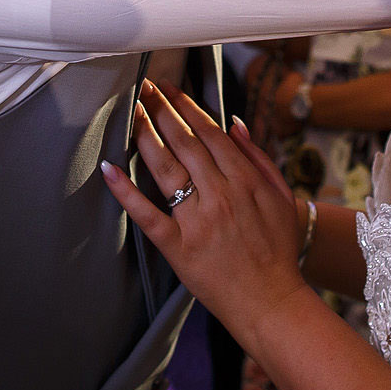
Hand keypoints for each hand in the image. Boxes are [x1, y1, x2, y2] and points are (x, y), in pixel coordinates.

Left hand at [101, 79, 311, 343]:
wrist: (271, 301)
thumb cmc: (278, 250)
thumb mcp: (281, 197)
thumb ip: (258, 158)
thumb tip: (234, 123)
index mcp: (245, 180)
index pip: (209, 132)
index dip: (186, 106)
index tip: (170, 88)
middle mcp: (219, 194)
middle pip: (184, 142)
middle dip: (161, 110)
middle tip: (143, 88)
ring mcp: (197, 220)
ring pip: (165, 168)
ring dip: (145, 135)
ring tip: (131, 112)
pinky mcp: (178, 247)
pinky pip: (147, 214)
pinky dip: (126, 191)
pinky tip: (109, 169)